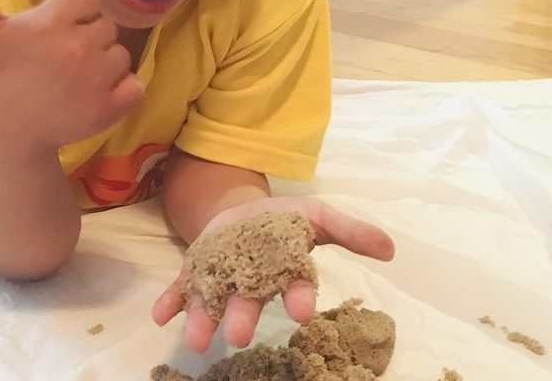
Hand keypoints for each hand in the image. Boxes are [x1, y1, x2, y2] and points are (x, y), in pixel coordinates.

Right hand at [0, 0, 143, 146]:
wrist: (9, 132)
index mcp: (51, 21)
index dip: (78, 11)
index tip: (60, 29)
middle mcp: (78, 44)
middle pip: (106, 26)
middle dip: (90, 39)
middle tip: (64, 60)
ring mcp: (98, 77)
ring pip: (121, 56)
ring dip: (106, 65)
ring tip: (76, 80)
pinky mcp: (112, 106)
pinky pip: (135, 86)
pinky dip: (125, 91)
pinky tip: (99, 96)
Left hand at [152, 196, 394, 352]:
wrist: (240, 211)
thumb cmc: (281, 220)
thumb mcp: (317, 216)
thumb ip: (350, 231)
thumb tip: (391, 248)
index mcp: (283, 270)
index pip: (295, 286)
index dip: (299, 298)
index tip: (301, 312)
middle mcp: (252, 282)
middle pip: (248, 302)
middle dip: (243, 318)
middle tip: (237, 337)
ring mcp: (220, 278)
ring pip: (212, 302)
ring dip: (202, 320)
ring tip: (194, 340)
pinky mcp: (195, 271)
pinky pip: (181, 289)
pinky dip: (170, 302)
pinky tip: (160, 315)